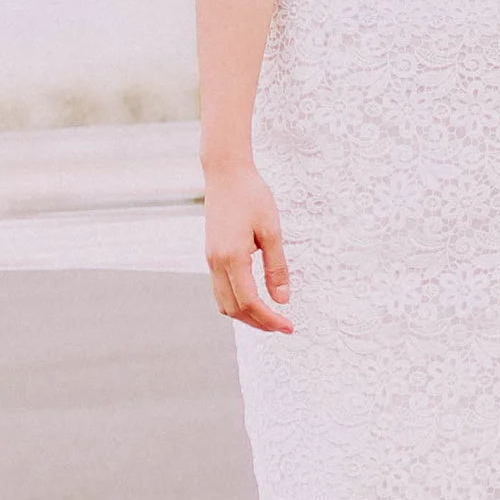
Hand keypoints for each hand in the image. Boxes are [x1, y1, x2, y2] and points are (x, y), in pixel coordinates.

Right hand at [205, 159, 291, 332]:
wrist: (226, 173)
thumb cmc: (252, 196)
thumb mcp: (271, 231)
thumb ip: (277, 267)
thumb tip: (283, 299)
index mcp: (232, 258)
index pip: (250, 302)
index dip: (269, 319)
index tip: (289, 326)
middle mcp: (216, 263)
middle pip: (234, 309)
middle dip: (258, 323)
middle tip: (283, 325)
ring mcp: (210, 260)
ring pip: (224, 302)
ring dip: (246, 315)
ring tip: (270, 316)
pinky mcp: (211, 255)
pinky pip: (221, 289)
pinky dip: (237, 302)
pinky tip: (255, 299)